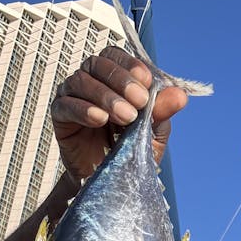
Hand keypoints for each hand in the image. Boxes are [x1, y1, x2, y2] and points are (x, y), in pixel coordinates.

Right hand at [51, 47, 187, 183]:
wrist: (111, 183)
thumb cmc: (131, 152)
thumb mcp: (152, 133)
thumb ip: (161, 112)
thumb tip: (180, 95)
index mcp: (114, 80)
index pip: (116, 57)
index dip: (130, 65)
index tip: (146, 82)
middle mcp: (91, 82)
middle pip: (98, 64)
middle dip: (121, 80)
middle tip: (139, 102)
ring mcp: (73, 97)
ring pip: (81, 81)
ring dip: (106, 96)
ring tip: (125, 117)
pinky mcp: (60, 117)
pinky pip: (65, 105)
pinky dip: (83, 109)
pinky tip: (99, 119)